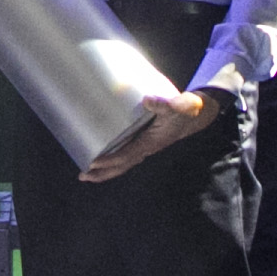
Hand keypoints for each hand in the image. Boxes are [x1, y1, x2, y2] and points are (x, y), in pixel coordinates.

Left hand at [82, 89, 219, 182]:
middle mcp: (145, 149)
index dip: (110, 160)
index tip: (94, 162)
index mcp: (150, 143)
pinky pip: (124, 156)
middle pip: (121, 166)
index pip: (127, 155)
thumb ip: (164, 103)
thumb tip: (147, 99)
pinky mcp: (141, 142)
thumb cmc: (184, 110)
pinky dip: (111, 161)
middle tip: (83, 176)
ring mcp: (143, 147)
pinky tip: (99, 157)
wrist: (193, 115)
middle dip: (102, 173)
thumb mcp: (178, 105)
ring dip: (104, 170)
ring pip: (122, 164)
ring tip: (85, 174)